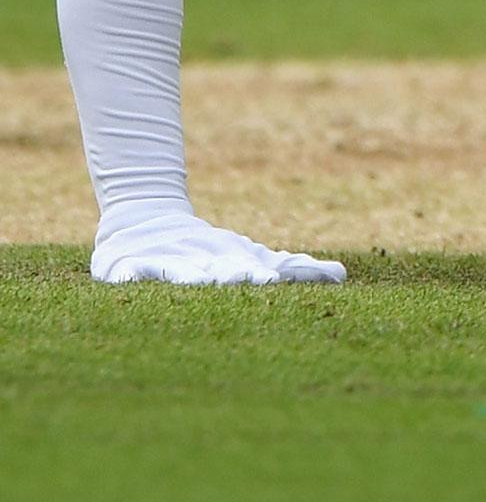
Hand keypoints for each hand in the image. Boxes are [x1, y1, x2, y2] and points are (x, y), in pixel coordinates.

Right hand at [92, 207, 346, 285]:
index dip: (262, 272)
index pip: (251, 266)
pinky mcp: (127, 266)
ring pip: (178, 269)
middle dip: (232, 273)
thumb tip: (342, 276)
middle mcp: (199, 258)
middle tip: (248, 279)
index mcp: (229, 259)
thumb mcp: (251, 258)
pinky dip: (131, 274)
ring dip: (191, 275)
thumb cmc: (209, 252)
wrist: (145, 222)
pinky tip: (130, 277)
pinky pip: (129, 272)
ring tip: (204, 280)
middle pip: (216, 266)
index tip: (275, 279)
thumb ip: (294, 268)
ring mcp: (164, 260)